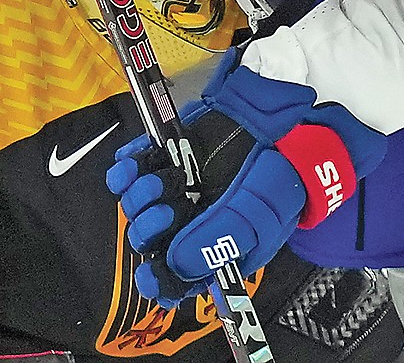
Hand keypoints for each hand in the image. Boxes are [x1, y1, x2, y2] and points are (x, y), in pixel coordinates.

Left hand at [105, 49, 385, 305]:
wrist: (277, 121)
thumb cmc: (278, 175)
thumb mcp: (258, 217)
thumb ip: (218, 242)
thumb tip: (176, 264)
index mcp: (213, 249)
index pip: (177, 280)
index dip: (158, 280)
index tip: (150, 271)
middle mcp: (188, 224)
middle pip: (148, 241)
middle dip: (151, 228)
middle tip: (169, 211)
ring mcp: (173, 191)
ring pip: (134, 206)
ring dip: (140, 195)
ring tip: (164, 179)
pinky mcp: (162, 160)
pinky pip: (126, 171)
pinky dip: (125, 168)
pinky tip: (138, 164)